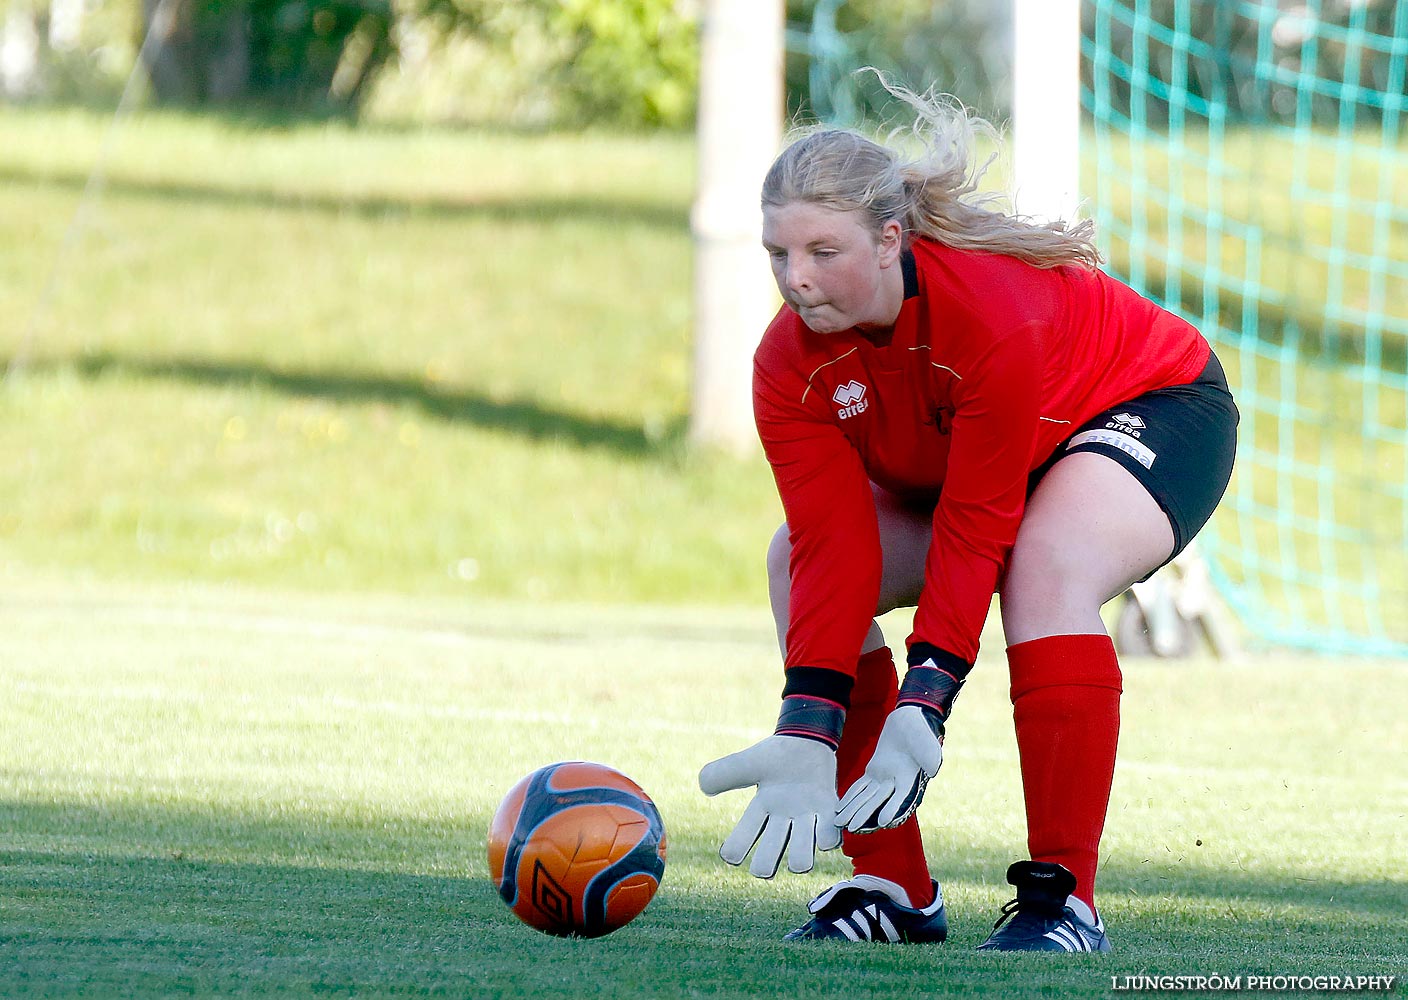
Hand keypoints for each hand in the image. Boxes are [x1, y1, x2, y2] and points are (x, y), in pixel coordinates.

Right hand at [698, 735, 842, 877]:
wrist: (808, 739)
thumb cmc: (775, 754)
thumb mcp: (746, 762)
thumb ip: (723, 773)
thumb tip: (703, 787)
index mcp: (760, 809)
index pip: (742, 838)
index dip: (735, 851)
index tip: (731, 856)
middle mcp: (782, 820)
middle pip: (770, 855)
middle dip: (765, 865)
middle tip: (764, 870)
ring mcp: (806, 818)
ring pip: (802, 854)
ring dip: (799, 857)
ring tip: (798, 859)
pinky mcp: (828, 812)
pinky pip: (830, 837)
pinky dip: (827, 840)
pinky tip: (823, 830)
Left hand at [835, 705, 943, 832]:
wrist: (908, 719)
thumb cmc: (919, 729)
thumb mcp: (925, 739)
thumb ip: (930, 754)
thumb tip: (933, 770)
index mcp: (909, 777)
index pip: (901, 797)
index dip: (892, 809)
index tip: (882, 822)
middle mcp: (895, 782)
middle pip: (878, 801)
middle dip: (864, 815)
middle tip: (851, 829)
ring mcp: (883, 778)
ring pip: (866, 797)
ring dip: (853, 809)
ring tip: (840, 823)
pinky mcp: (874, 771)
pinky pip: (860, 787)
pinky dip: (851, 797)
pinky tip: (841, 808)